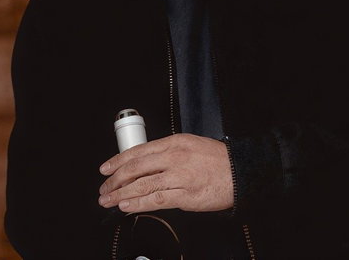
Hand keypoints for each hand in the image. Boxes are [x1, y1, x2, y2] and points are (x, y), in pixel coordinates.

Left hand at [98, 133, 233, 212]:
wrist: (243, 172)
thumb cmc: (219, 161)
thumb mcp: (192, 146)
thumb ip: (168, 154)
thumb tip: (143, 167)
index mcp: (176, 142)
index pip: (138, 151)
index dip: (117, 161)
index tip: (106, 169)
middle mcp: (176, 158)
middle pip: (135, 169)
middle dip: (114, 181)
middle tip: (105, 189)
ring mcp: (180, 177)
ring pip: (141, 186)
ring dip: (120, 195)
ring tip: (109, 201)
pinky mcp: (186, 195)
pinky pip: (155, 200)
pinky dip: (137, 204)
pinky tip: (126, 206)